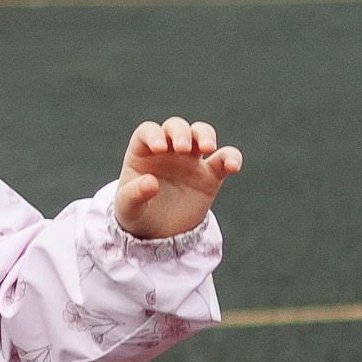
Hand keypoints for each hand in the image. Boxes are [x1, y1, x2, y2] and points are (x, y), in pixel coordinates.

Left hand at [114, 117, 241, 237]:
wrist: (158, 234)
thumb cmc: (137, 214)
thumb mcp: (128, 208)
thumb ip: (134, 195)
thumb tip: (151, 183)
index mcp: (143, 152)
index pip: (148, 131)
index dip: (154, 134)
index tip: (160, 148)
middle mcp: (168, 150)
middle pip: (176, 127)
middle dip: (180, 132)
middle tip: (182, 148)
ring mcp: (190, 160)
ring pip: (201, 133)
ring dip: (206, 135)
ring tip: (208, 148)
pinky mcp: (210, 176)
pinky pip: (224, 159)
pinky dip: (232, 157)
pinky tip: (233, 166)